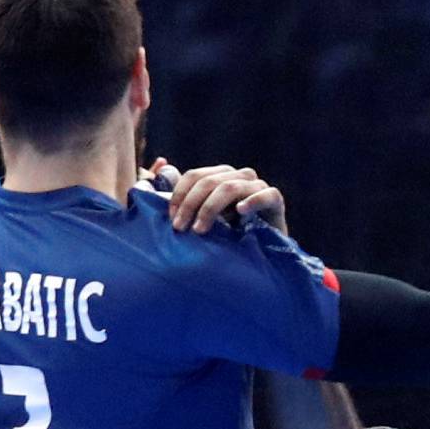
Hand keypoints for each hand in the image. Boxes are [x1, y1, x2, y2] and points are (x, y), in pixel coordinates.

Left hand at [165, 162, 287, 235]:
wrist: (263, 255)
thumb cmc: (229, 238)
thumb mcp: (202, 220)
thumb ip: (182, 200)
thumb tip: (154, 173)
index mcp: (220, 177)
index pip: (195, 176)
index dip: (180, 195)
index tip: (172, 221)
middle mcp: (238, 177)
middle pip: (209, 181)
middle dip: (191, 204)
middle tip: (181, 229)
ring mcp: (257, 187)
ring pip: (230, 187)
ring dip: (211, 208)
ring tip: (200, 231)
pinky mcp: (275, 200)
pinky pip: (266, 194)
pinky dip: (252, 202)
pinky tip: (240, 213)